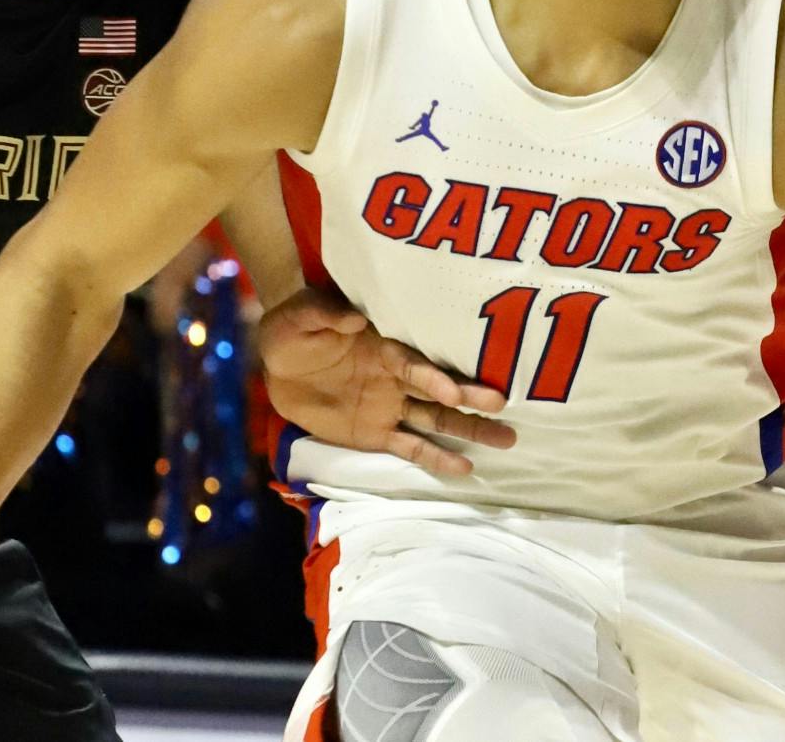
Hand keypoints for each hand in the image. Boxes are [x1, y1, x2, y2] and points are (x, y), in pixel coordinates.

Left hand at [259, 289, 515, 475]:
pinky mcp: (376, 433)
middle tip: (504, 409)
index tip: (454, 393)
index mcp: (383, 348)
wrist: (278, 360)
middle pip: (439, 393)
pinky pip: (410, 447)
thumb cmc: (294, 328)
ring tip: (507, 440)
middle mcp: (396, 379)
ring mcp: (390, 407)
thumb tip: (352, 317)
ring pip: (437, 421)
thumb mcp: (301, 316)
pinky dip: (436, 458)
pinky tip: (465, 469)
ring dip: (469, 430)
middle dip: (471, 401)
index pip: (414, 366)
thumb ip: (325, 315)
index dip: (433, 378)